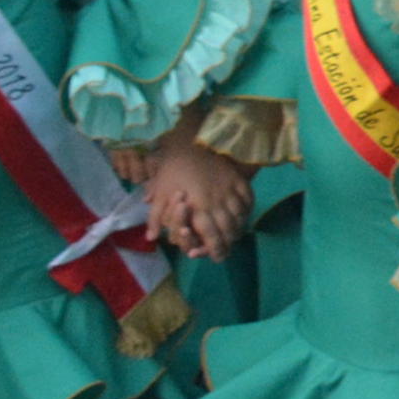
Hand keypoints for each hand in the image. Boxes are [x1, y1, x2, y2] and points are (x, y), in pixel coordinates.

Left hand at [147, 136, 254, 257]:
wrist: (189, 140)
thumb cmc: (173, 167)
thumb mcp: (160, 191)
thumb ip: (156, 217)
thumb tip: (151, 238)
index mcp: (199, 206)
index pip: (211, 235)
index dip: (214, 249)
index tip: (216, 258)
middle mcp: (217, 201)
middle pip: (228, 229)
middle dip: (228, 243)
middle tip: (226, 252)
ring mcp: (230, 189)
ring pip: (240, 215)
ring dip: (238, 229)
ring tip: (235, 237)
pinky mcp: (237, 179)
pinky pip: (248, 198)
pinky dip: (248, 209)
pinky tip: (244, 215)